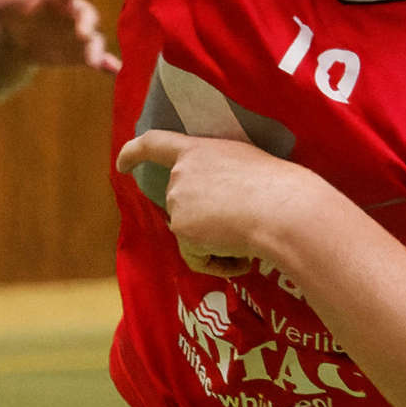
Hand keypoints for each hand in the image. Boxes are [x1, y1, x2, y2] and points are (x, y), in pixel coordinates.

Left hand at [0, 0, 119, 74]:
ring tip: (92, 60)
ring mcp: (81, 34)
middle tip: (81, 32)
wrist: (18, 41)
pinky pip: (99, 59)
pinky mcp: (82, 55)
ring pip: (94, 39)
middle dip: (86, 21)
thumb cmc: (14, 14)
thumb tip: (1, 1)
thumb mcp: (4, 3)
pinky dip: (108, 64)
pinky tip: (114, 71)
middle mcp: (74, 12)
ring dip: (95, 48)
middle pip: (86, 13)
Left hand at [118, 129, 322, 271]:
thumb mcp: (246, 165)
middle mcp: (180, 173)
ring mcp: (177, 202)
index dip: (134, 153)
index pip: (155, 144)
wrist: (283, 209)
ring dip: (218, 244)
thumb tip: (219, 209)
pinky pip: (197, 257)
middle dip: (209, 222)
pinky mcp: (181, 230)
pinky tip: (242, 255)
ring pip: (191, 235)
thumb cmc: (279, 186)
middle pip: (182, 206)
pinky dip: (219, 263)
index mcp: (198, 149)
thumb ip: (221, 177)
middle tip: (244, 224)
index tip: (122, 165)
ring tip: (248, 237)